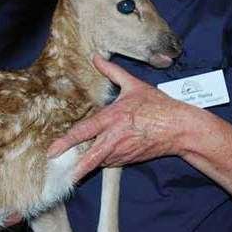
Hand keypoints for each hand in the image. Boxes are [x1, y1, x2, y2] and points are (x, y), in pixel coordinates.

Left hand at [48, 55, 196, 180]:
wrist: (179, 128)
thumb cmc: (157, 106)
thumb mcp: (134, 85)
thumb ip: (112, 72)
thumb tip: (96, 58)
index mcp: (113, 118)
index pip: (84, 131)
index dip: (66, 142)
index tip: (52, 150)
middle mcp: (115, 138)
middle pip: (89, 157)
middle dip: (73, 167)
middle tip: (58, 172)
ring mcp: (122, 152)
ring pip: (98, 162)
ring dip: (86, 164)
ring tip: (70, 168)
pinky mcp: (128, 160)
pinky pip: (109, 163)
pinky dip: (100, 162)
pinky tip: (95, 159)